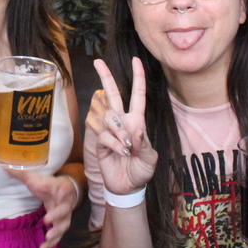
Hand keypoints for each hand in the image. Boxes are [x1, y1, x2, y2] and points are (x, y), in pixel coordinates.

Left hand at [6, 170, 78, 247]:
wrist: (64, 190)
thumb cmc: (48, 184)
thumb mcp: (35, 178)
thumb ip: (21, 174)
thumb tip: (3, 166)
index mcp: (61, 189)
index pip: (64, 189)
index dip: (64, 192)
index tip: (62, 192)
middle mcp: (66, 203)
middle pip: (65, 210)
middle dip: (57, 216)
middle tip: (47, 220)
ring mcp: (65, 216)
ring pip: (63, 226)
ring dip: (56, 234)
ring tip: (47, 239)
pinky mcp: (61, 225)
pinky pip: (58, 236)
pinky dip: (51, 243)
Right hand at [91, 58, 157, 195]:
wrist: (128, 187)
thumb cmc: (141, 170)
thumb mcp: (150, 158)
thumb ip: (144, 143)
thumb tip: (135, 128)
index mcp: (137, 121)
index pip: (137, 95)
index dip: (137, 77)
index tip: (135, 60)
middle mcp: (122, 122)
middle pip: (113, 95)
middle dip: (105, 77)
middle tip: (97, 62)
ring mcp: (110, 131)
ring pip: (109, 117)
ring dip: (119, 132)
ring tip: (127, 148)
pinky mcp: (100, 142)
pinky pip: (105, 135)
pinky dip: (114, 144)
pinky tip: (121, 153)